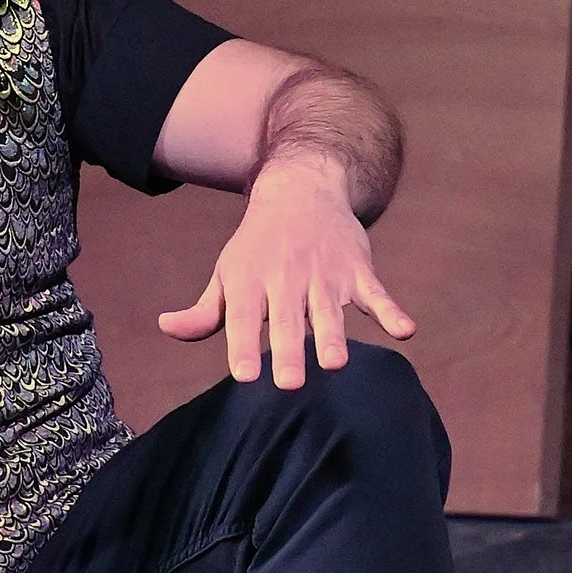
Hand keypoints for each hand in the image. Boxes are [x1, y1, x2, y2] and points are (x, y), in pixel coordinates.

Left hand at [157, 160, 416, 384]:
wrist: (302, 189)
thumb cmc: (258, 244)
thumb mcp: (228, 272)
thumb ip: (205, 311)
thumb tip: (166, 328)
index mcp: (250, 282)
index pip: (244, 318)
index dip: (244, 347)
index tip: (245, 377)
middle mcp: (286, 278)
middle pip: (288, 319)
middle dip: (289, 350)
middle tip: (290, 383)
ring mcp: (325, 274)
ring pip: (330, 309)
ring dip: (334, 335)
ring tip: (336, 363)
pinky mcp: (357, 269)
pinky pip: (376, 293)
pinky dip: (392, 310)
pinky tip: (406, 330)